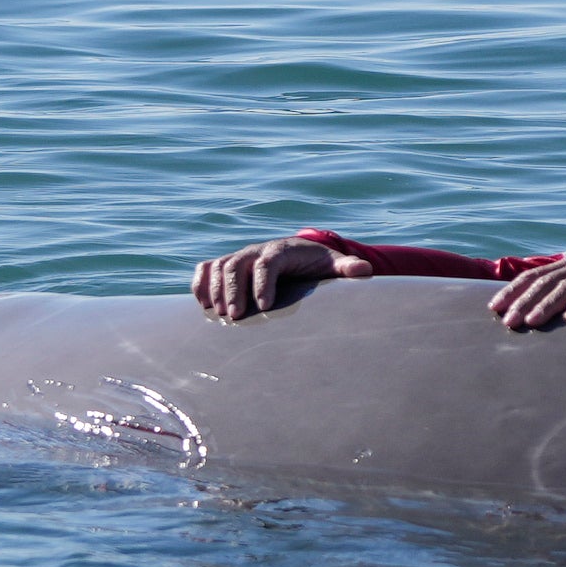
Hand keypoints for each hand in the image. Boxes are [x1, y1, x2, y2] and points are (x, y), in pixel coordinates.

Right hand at [196, 236, 350, 320]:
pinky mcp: (227, 265)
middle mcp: (257, 250)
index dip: (263, 282)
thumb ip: (346, 268)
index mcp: (282, 250)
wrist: (299, 254)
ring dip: (215, 289)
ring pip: (219, 266)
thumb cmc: (316, 264)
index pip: (268, 261)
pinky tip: (201, 304)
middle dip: (234, 290)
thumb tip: (365, 270)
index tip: (264, 306)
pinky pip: (206, 268)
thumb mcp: (333, 265)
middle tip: (236, 317)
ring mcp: (240, 257)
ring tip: (219, 315)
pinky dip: (200, 283)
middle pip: (237, 263)